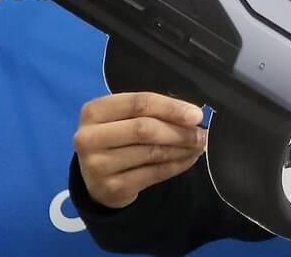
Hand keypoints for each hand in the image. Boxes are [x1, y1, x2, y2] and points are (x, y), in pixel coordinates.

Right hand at [73, 92, 207, 209]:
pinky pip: (153, 174)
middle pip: (144, 128)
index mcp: (94, 111)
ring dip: (181, 149)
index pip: (138, 103)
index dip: (171, 107)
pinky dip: (176, 166)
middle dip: (178, 131)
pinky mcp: (111, 188)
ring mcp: (97, 166)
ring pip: (151, 153)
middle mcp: (89, 138)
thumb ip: (151, 112)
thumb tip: (192, 116)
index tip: (196, 115)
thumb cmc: (116, 137)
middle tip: (201, 134)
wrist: (95, 178)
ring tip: (198, 146)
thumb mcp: (124, 118)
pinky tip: (188, 160)